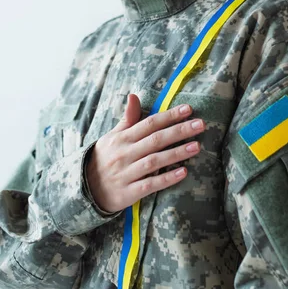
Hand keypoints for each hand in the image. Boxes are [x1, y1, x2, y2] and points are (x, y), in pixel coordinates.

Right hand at [85, 94, 203, 212]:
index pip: (149, 123)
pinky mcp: (128, 193)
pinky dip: (166, 178)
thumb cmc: (104, 159)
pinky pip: (150, 184)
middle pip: (155, 140)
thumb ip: (127, 119)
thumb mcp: (112, 137)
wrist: (85, 190)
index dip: (169, 116)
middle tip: (200, 124)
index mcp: (122, 138)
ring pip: (154, 161)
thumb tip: (133, 95)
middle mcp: (125, 154)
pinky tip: (183, 172)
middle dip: (179, 131)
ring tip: (197, 146)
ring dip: (176, 153)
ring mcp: (126, 173)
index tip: (188, 109)